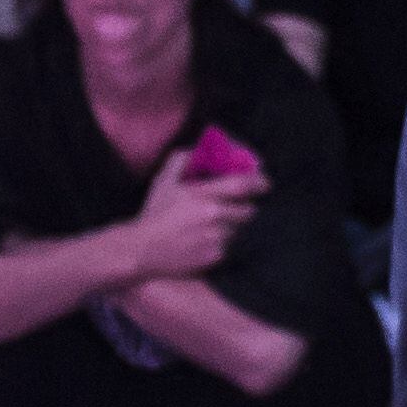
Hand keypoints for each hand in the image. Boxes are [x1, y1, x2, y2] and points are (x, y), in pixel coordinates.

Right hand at [119, 142, 263, 281]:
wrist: (142, 250)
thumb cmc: (154, 214)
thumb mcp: (163, 181)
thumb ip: (181, 160)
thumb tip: (199, 150)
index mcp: (203, 195)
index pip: (243, 184)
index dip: (259, 181)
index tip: (263, 182)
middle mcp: (214, 216)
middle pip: (248, 210)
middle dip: (245, 207)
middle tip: (238, 205)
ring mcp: (216, 238)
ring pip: (239, 229)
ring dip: (233, 225)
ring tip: (213, 225)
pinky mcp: (216, 256)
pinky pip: (230, 245)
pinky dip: (223, 241)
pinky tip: (205, 240)